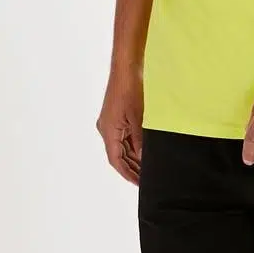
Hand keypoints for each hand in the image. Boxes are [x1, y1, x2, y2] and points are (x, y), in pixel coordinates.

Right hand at [96, 68, 143, 184]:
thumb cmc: (129, 90)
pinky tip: (143, 149)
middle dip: (131, 167)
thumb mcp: (137, 118)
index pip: (116, 161)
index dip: (127, 173)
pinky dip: (133, 144)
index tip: (138, 183)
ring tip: (147, 166)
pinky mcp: (116, 116)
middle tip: (146, 178)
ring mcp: (111, 123)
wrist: (126, 68)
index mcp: (108, 132)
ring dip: (133, 156)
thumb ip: (140, 140)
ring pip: (121, 146)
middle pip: (118, 155)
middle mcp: (106, 129)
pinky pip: (123, 136)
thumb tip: (143, 157)